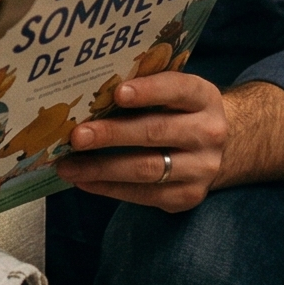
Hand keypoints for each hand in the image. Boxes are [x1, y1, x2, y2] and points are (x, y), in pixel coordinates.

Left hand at [54, 71, 223, 211]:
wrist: (216, 149)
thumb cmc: (178, 113)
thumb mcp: (173, 94)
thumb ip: (143, 88)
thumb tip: (88, 92)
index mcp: (203, 97)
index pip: (178, 90)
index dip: (148, 91)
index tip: (117, 92)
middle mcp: (208, 133)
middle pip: (156, 132)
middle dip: (112, 134)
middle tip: (77, 136)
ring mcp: (201, 168)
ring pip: (147, 168)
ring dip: (102, 168)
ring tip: (68, 165)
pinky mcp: (188, 196)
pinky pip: (145, 194)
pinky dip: (109, 188)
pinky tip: (84, 181)